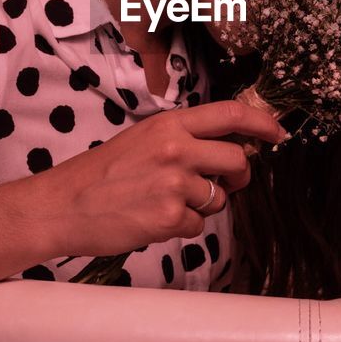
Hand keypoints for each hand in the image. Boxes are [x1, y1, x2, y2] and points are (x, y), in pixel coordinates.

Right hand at [0, 100, 285, 284]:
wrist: (61, 205)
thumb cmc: (100, 174)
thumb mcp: (142, 139)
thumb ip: (183, 139)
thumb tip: (230, 147)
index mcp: (169, 124)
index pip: (231, 114)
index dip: (262, 122)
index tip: (278, 133)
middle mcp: (175, 148)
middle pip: (237, 160)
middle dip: (238, 176)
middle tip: (224, 184)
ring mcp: (173, 183)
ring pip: (219, 197)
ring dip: (202, 206)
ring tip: (163, 202)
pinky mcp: (168, 216)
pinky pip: (198, 225)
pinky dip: (181, 227)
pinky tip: (152, 219)